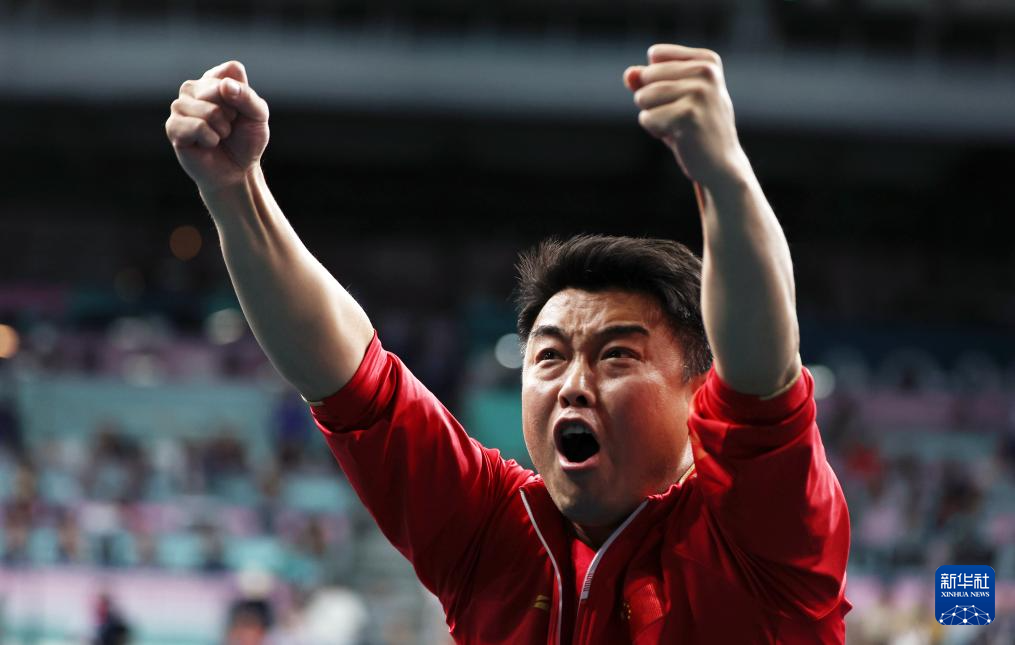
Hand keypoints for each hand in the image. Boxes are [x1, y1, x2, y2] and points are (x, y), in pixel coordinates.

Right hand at [165, 61, 269, 192]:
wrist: (237, 171)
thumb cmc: (246, 141)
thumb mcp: (258, 116)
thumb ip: (247, 97)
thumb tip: (225, 85)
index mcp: (213, 79)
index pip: (232, 71)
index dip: (243, 95)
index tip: (241, 111)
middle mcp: (193, 88)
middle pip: (219, 89)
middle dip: (232, 114)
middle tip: (229, 127)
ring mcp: (179, 106)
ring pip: (209, 111)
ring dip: (222, 129)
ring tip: (219, 136)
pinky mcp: (173, 126)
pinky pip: (197, 127)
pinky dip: (211, 139)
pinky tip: (208, 144)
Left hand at [624, 45, 748, 188]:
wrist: (720, 164)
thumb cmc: (694, 128)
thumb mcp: (672, 97)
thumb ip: (647, 80)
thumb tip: (629, 73)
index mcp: (707, 60)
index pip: (656, 55)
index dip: (656, 79)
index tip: (680, 97)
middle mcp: (706, 71)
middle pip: (647, 75)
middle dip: (652, 100)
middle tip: (679, 116)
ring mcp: (699, 92)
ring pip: (643, 96)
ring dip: (653, 116)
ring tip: (678, 126)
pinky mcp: (687, 114)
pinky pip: (646, 118)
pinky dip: (655, 130)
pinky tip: (678, 137)